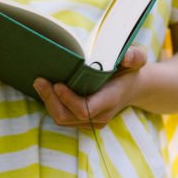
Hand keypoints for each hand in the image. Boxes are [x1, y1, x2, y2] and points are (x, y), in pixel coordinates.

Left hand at [33, 46, 147, 128]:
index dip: (68, 100)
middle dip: (51, 100)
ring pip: (62, 119)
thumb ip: (135, 56)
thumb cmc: (132, 70)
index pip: (85, 109)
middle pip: (67, 116)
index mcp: (110, 100)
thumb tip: (125, 57)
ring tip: (40, 83)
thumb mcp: (138, 58)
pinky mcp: (84, 121)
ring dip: (48, 102)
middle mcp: (100, 115)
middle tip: (39, 80)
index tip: (57, 84)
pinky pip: (64, 118)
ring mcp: (91, 121)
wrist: (134, 87)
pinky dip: (53, 104)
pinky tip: (47, 89)